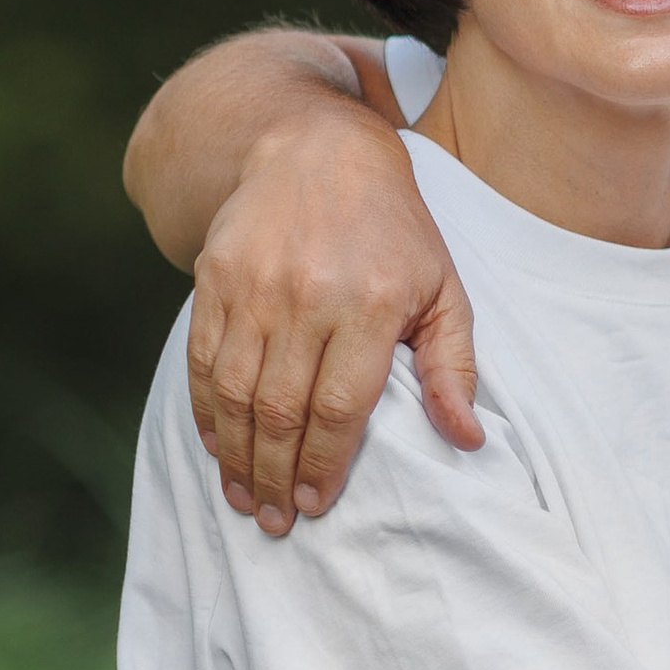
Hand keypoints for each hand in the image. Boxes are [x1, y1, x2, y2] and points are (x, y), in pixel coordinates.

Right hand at [188, 112, 480, 529]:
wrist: (316, 149)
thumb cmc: (393, 230)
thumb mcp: (443, 288)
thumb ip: (455, 366)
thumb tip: (467, 440)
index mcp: (372, 304)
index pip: (339, 407)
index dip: (324, 465)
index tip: (318, 505)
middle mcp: (308, 297)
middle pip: (282, 411)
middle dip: (277, 476)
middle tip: (277, 519)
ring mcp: (255, 287)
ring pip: (236, 393)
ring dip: (237, 456)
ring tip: (246, 497)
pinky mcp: (214, 278)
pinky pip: (202, 361)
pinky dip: (207, 412)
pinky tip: (218, 447)